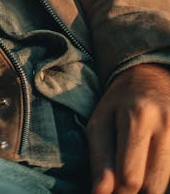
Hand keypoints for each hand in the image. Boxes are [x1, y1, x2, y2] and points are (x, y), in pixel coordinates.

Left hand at [88, 63, 169, 193]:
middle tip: (124, 188)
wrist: (151, 78)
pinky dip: (164, 181)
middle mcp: (166, 125)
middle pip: (153, 187)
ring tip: (137, 179)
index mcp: (138, 117)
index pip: (130, 176)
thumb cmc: (119, 102)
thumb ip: (99, 159)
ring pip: (168, 186)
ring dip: (151, 189)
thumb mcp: (100, 122)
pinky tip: (151, 173)